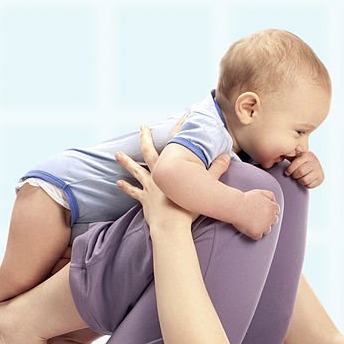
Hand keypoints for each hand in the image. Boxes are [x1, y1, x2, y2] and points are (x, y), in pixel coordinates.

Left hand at [114, 124, 229, 232]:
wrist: (172, 226)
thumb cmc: (188, 208)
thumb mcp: (206, 186)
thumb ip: (216, 170)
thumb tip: (227, 157)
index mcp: (171, 169)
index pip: (176, 143)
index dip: (180, 129)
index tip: (183, 117)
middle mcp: (158, 175)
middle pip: (148, 152)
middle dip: (145, 138)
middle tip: (142, 127)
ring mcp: (149, 187)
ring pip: (135, 171)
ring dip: (126, 162)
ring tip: (116, 154)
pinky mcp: (144, 200)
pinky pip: (133, 192)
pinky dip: (126, 187)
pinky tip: (118, 183)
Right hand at [233, 189, 279, 239]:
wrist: (235, 206)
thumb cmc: (246, 199)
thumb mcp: (260, 192)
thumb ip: (270, 195)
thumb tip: (274, 201)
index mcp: (272, 207)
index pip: (276, 211)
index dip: (269, 210)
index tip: (263, 211)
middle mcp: (271, 218)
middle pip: (274, 221)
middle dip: (267, 219)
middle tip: (257, 217)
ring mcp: (264, 226)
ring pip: (267, 230)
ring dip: (262, 227)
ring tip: (252, 222)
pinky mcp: (257, 233)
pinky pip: (258, 236)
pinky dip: (254, 233)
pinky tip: (248, 228)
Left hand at [283, 151, 323, 188]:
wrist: (313, 166)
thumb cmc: (301, 162)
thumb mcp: (295, 156)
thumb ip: (289, 154)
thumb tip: (281, 153)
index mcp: (307, 155)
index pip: (296, 163)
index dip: (290, 170)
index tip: (287, 173)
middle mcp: (314, 161)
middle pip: (300, 172)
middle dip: (294, 175)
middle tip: (294, 175)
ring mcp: (319, 170)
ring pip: (304, 180)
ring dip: (300, 181)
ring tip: (300, 177)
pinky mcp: (321, 178)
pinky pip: (310, 185)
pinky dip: (305, 185)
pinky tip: (305, 180)